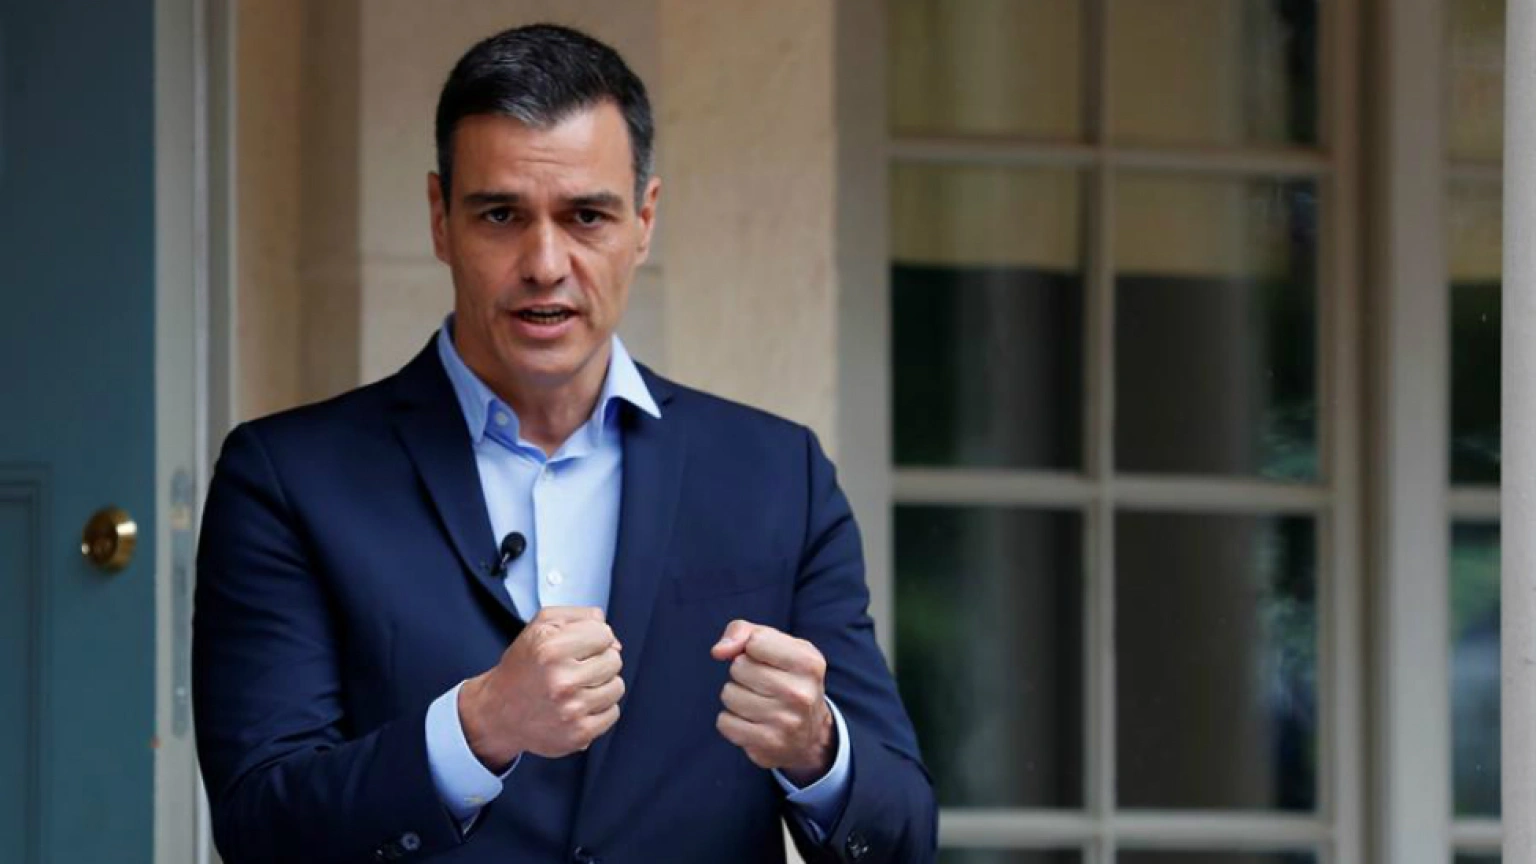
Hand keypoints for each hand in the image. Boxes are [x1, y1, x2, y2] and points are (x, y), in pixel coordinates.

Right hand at [459, 606, 623, 770]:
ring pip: (617, 686)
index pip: (604, 633)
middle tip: (574, 668)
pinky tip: (578, 704)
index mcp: (551, 649)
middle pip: (614, 659)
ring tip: (577, 686)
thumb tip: (613, 639)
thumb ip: (581, 616)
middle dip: (598, 660)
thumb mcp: (541, 625)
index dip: (593, 637)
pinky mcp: (579, 733)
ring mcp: (571, 710)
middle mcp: (561, 681)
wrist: (499, 712)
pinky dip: (600, 708)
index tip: (579, 646)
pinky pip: (613, 712)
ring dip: (601, 684)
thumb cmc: (523, 667)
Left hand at [710, 620, 833, 785]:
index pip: (755, 642)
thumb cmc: (788, 678)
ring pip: (729, 694)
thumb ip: (745, 632)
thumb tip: (718, 651)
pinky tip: (751, 721)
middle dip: (742, 672)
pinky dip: (731, 720)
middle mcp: (801, 693)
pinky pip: (724, 722)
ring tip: (757, 702)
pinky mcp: (768, 744)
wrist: (811, 734)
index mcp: (809, 663)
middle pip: (739, 667)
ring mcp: (786, 722)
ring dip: (735, 696)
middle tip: (762, 684)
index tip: (766, 660)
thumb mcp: (778, 646)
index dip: (752, 648)